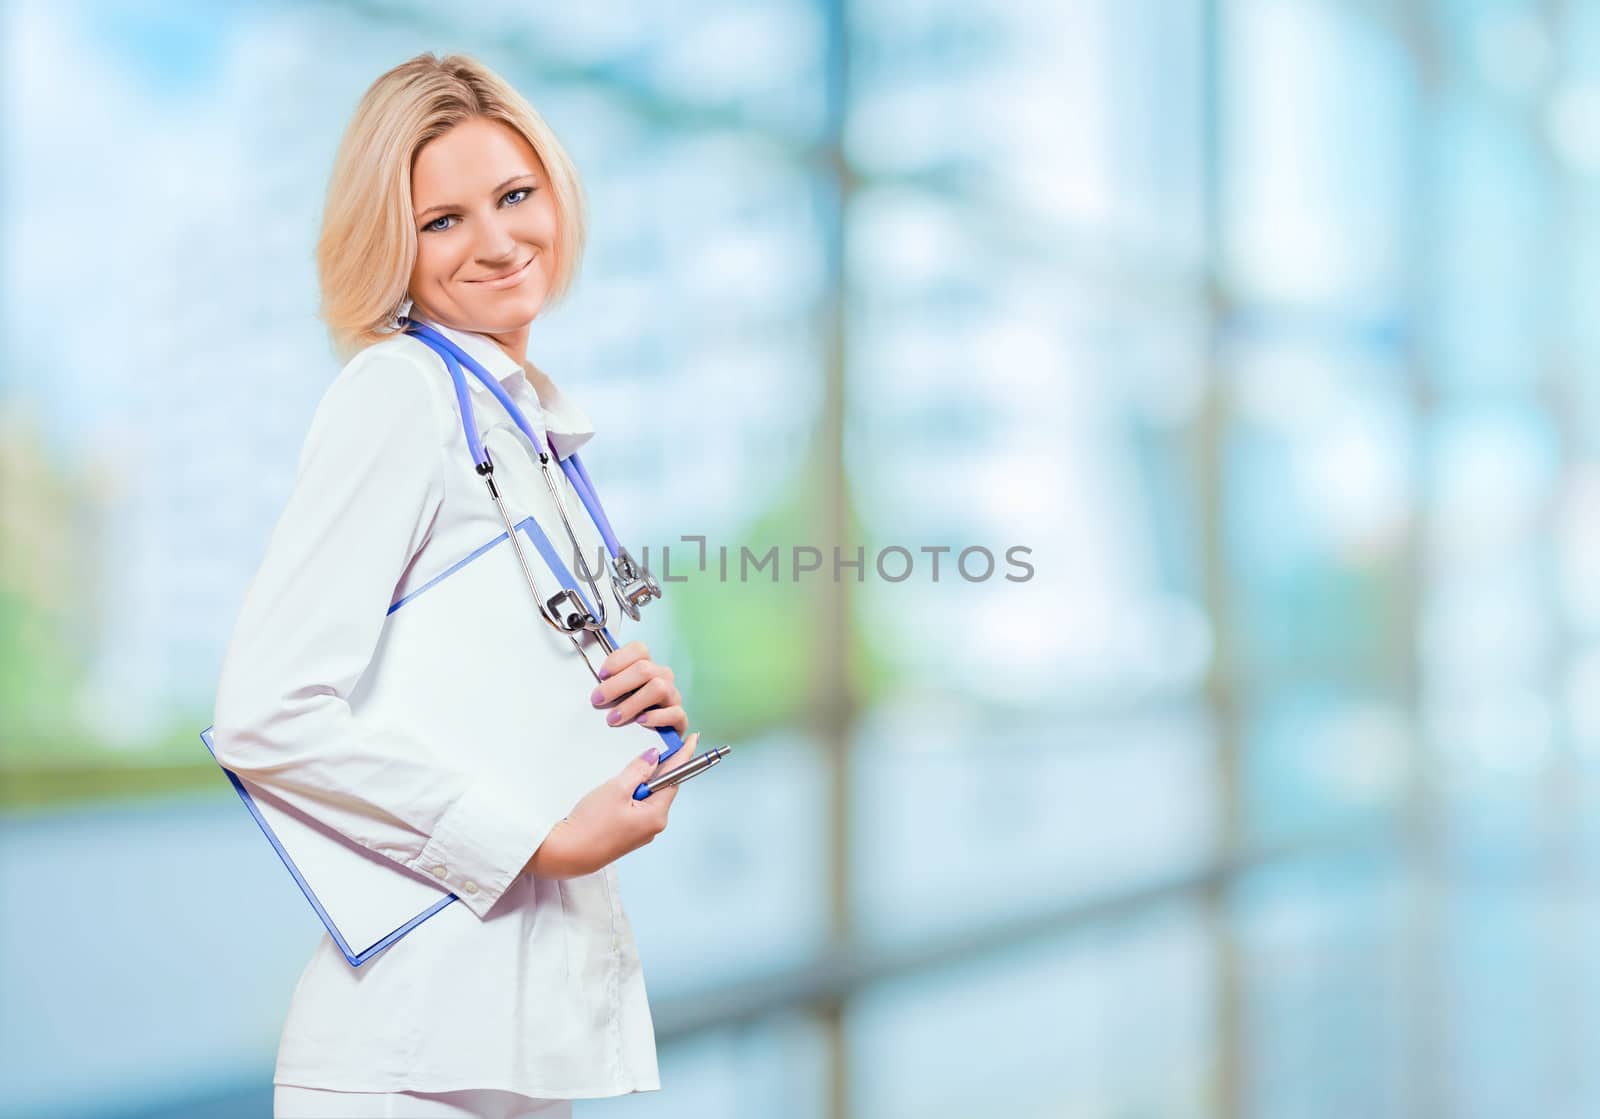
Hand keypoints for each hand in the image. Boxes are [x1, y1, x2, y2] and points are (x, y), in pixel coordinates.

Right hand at [526, 733, 699, 879]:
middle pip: (662, 788)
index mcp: (656, 815)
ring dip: (641, 782)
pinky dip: (632, 795)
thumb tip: (654, 756)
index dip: (683, 757)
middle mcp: (653, 826)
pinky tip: (619, 789)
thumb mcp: (617, 789)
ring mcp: (641, 832)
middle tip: (656, 747)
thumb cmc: (591, 823)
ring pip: (647, 798)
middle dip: (657, 769)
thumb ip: (638, 770)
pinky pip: (637, 808)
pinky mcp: (628, 835)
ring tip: (628, 771)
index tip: (693, 739)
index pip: (675, 778)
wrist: (568, 853)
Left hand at [590, 640, 688, 736]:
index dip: (618, 659)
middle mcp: (663, 678)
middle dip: (617, 684)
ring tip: (613, 718)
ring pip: (659, 688)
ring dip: (632, 703)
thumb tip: (594, 688)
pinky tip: (640, 722)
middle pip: (644, 669)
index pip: (639, 650)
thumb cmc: (632, 713)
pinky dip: (656, 717)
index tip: (601, 675)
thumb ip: (610, 687)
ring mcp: (673, 697)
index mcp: (649, 667)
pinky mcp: (681, 719)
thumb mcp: (619, 696)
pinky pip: (675, 713)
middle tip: (598, 700)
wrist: (652, 739)